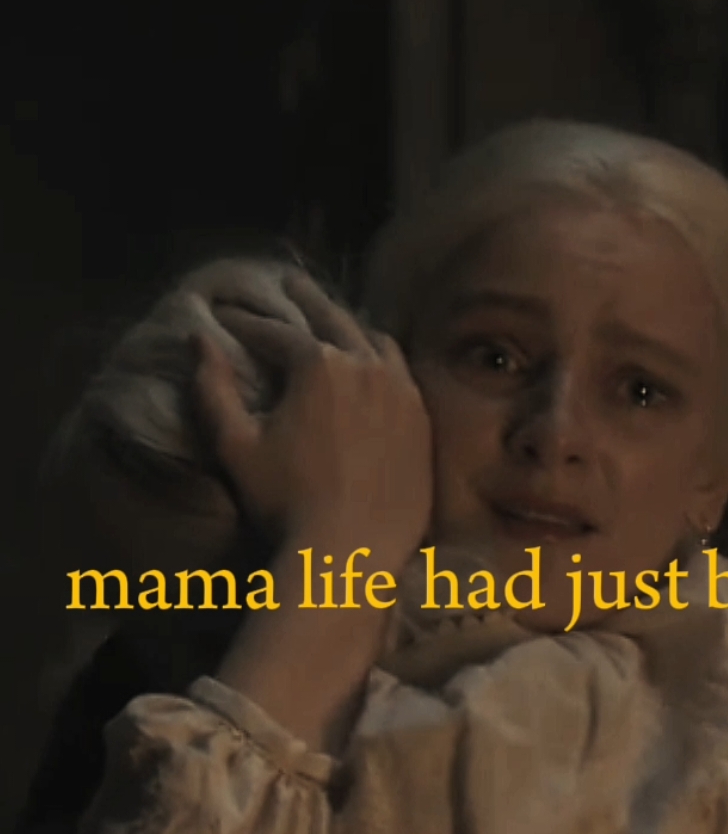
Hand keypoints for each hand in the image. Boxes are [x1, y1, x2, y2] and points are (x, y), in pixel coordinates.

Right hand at [194, 277, 431, 572]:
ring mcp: (401, 391)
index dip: (246, 321)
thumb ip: (213, 389)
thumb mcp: (235, 446)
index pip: (274, 331)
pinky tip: (374, 361)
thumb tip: (199, 339)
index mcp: (318, 364)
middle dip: (304, 300)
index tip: (226, 314)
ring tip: (334, 318)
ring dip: (348, 324)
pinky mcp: (421, 420)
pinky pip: (401, 372)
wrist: (351, 552)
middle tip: (289, 281)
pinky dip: (381, 356)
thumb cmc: (285, 503)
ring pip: (373, 340)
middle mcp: (366, 365)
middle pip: (332, 318)